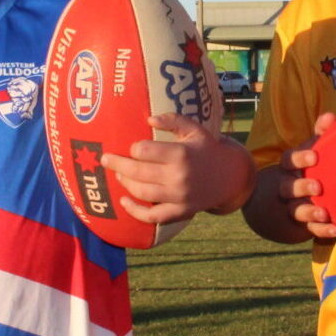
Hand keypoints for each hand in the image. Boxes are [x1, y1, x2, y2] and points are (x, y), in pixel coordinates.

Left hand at [102, 114, 253, 220]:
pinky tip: (124, 201)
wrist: (230, 176)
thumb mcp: (195, 129)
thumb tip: (149, 119)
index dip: (134, 148)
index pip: (143, 151)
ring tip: (118, 175)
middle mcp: (179, 177)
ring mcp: (179, 197)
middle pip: (137, 172)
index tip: (134, 147)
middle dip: (117, 164)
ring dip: (125, 183)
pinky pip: (153, 216)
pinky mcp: (181, 212)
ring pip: (142, 192)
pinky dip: (135, 211)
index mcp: (181, 154)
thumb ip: (173, 120)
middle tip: (105, 159)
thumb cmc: (207, 149)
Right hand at [279, 111, 335, 240]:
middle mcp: (289, 186)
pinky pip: (310, 229)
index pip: (288, 160)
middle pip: (287, 188)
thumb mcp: (318, 148)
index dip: (299, 158)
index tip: (315, 157)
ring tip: (324, 212)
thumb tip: (329, 116)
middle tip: (318, 186)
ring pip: (295, 210)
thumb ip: (323, 133)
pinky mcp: (305, 223)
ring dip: (308, 211)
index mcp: (292, 167)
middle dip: (301, 187)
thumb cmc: (316, 165)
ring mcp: (295, 206)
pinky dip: (322, 230)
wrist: (308, 194)